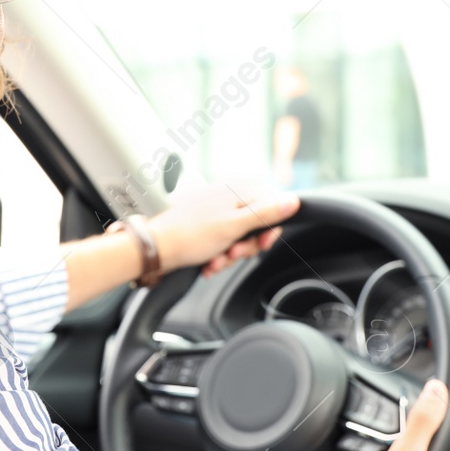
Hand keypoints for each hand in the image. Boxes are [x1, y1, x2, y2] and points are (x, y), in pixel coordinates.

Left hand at [147, 188, 298, 277]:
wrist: (156, 248)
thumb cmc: (190, 235)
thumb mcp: (235, 226)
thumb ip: (266, 213)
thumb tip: (293, 200)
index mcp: (236, 188)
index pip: (272, 206)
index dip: (269, 230)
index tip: (262, 245)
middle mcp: (227, 194)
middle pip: (256, 224)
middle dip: (246, 246)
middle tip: (232, 253)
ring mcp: (216, 209)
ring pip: (240, 236)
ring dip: (231, 254)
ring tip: (216, 261)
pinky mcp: (206, 224)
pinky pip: (224, 240)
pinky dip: (220, 254)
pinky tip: (210, 263)